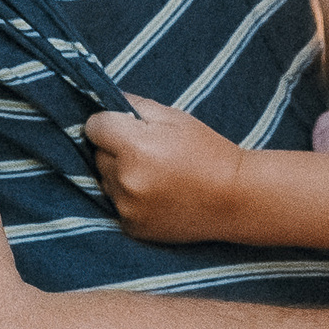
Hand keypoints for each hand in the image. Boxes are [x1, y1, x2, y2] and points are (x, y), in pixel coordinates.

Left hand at [83, 96, 250, 244]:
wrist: (234, 198)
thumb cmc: (207, 151)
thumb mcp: (175, 117)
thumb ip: (135, 105)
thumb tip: (105, 101)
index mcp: (134, 146)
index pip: (94, 126)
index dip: (109, 122)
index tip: (127, 126)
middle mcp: (125, 179)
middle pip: (97, 154)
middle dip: (115, 149)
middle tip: (149, 151)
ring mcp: (127, 207)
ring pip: (105, 181)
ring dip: (120, 175)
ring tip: (155, 175)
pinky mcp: (131, 227)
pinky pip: (116, 204)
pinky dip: (129, 198)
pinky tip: (157, 194)